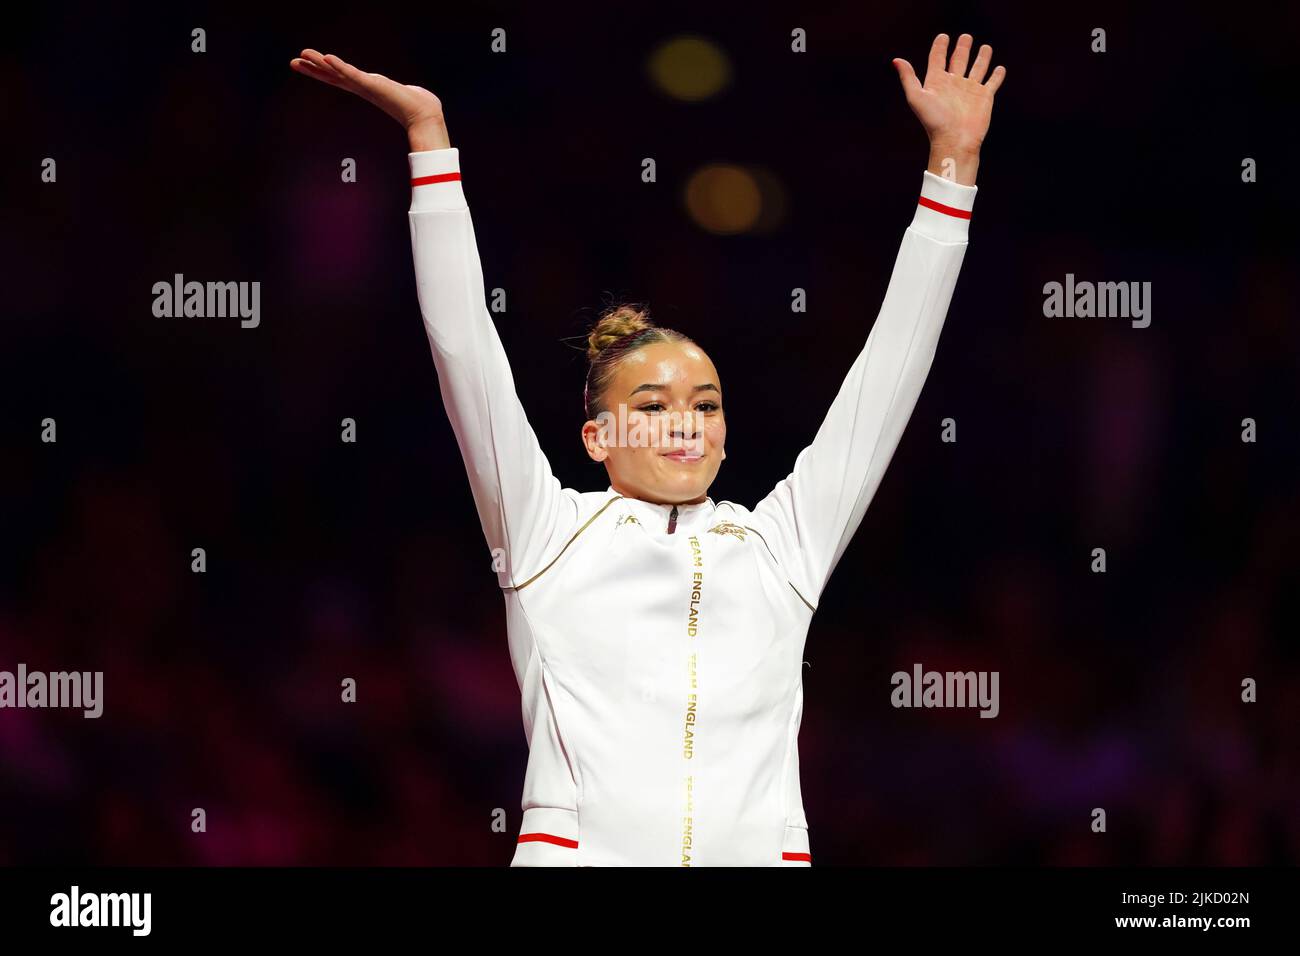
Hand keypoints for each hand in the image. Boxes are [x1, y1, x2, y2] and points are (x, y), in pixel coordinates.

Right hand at [289, 49, 450, 150]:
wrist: (426, 114)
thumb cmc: (418, 105)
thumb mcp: (402, 91)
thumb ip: (398, 90)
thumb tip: (408, 93)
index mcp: (367, 87)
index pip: (340, 77)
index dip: (323, 71)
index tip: (307, 63)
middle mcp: (363, 87)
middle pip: (333, 76)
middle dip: (313, 69)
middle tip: (294, 62)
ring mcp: (366, 86)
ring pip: (338, 73)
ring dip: (320, 64)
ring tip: (303, 56)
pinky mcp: (372, 85)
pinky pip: (352, 74)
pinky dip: (340, 66)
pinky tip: (328, 59)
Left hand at [892, 34, 1005, 184]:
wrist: (954, 140)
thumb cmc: (934, 121)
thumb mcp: (916, 97)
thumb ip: (908, 78)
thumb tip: (896, 61)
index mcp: (937, 82)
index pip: (937, 59)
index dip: (940, 47)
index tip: (943, 37)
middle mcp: (954, 84)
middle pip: (959, 60)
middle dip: (962, 48)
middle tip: (965, 37)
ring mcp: (970, 90)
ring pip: (978, 68)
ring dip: (981, 58)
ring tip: (985, 47)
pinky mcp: (985, 97)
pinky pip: (992, 83)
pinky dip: (997, 75)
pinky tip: (999, 68)